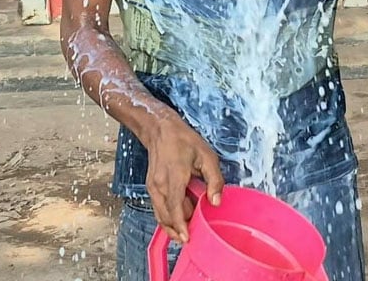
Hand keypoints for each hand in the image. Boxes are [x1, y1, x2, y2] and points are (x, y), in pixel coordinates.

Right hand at [143, 116, 223, 243]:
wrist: (160, 130)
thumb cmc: (185, 141)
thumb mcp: (207, 156)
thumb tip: (216, 202)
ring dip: (172, 226)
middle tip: (193, 236)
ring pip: (160, 214)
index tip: (187, 238)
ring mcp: (153, 187)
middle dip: (178, 229)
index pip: (175, 208)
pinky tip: (179, 219)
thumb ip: (214, 180)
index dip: (181, 225)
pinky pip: (158, 207)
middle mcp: (159, 185)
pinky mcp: (151, 187)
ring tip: (186, 232)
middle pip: (165, 216)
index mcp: (174, 177)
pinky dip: (167, 217)